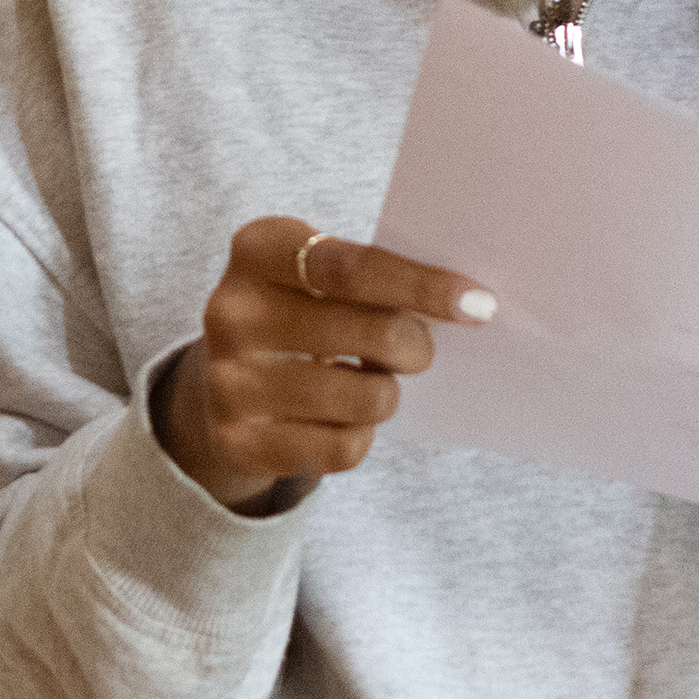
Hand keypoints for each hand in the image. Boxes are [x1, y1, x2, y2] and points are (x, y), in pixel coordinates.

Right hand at [153, 216, 494, 511]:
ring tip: (367, 381)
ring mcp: (229, 380)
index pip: (353, 267)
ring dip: (387, 393)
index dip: (422, 285)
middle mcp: (231, 312)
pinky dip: (360, 436)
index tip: (479, 303)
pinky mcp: (238, 441)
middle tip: (416, 348)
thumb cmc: (300, 312)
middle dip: (417, 345)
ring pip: (366, 398)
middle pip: (372, 332)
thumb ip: (375, 276)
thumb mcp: (317, 274)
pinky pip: (343, 448)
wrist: (220, 379)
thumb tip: (470, 303)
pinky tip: (340, 418)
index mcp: (256, 250)